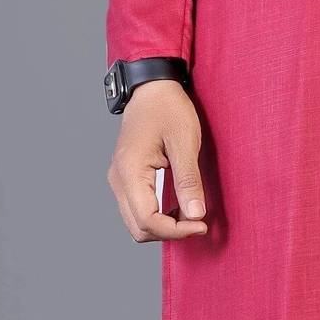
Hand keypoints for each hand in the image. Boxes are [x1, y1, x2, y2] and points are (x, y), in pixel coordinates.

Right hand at [106, 82, 210, 241]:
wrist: (151, 87)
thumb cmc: (168, 108)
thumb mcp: (185, 142)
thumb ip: (188, 180)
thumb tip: (195, 214)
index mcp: (130, 172)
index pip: (147, 221)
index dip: (176, 230)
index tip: (201, 224)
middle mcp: (118, 180)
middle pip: (138, 229)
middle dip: (169, 232)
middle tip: (197, 221)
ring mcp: (119, 179)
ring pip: (135, 222)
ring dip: (162, 226)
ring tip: (189, 213)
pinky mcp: (125, 178)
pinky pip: (137, 209)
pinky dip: (156, 216)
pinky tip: (177, 205)